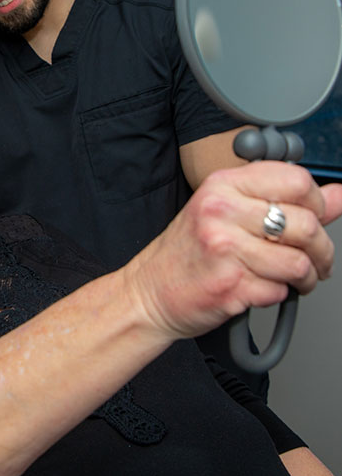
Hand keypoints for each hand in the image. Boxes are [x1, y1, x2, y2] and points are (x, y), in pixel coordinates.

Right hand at [127, 162, 341, 340]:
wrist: (152, 290)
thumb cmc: (190, 251)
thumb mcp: (231, 213)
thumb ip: (286, 202)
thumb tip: (339, 195)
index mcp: (223, 186)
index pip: (296, 180)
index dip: (318, 203)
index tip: (314, 218)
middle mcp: (222, 210)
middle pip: (306, 224)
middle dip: (322, 251)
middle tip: (314, 261)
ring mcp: (224, 247)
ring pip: (299, 262)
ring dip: (305, 279)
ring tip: (290, 278)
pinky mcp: (230, 283)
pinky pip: (280, 290)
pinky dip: (278, 295)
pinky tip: (260, 288)